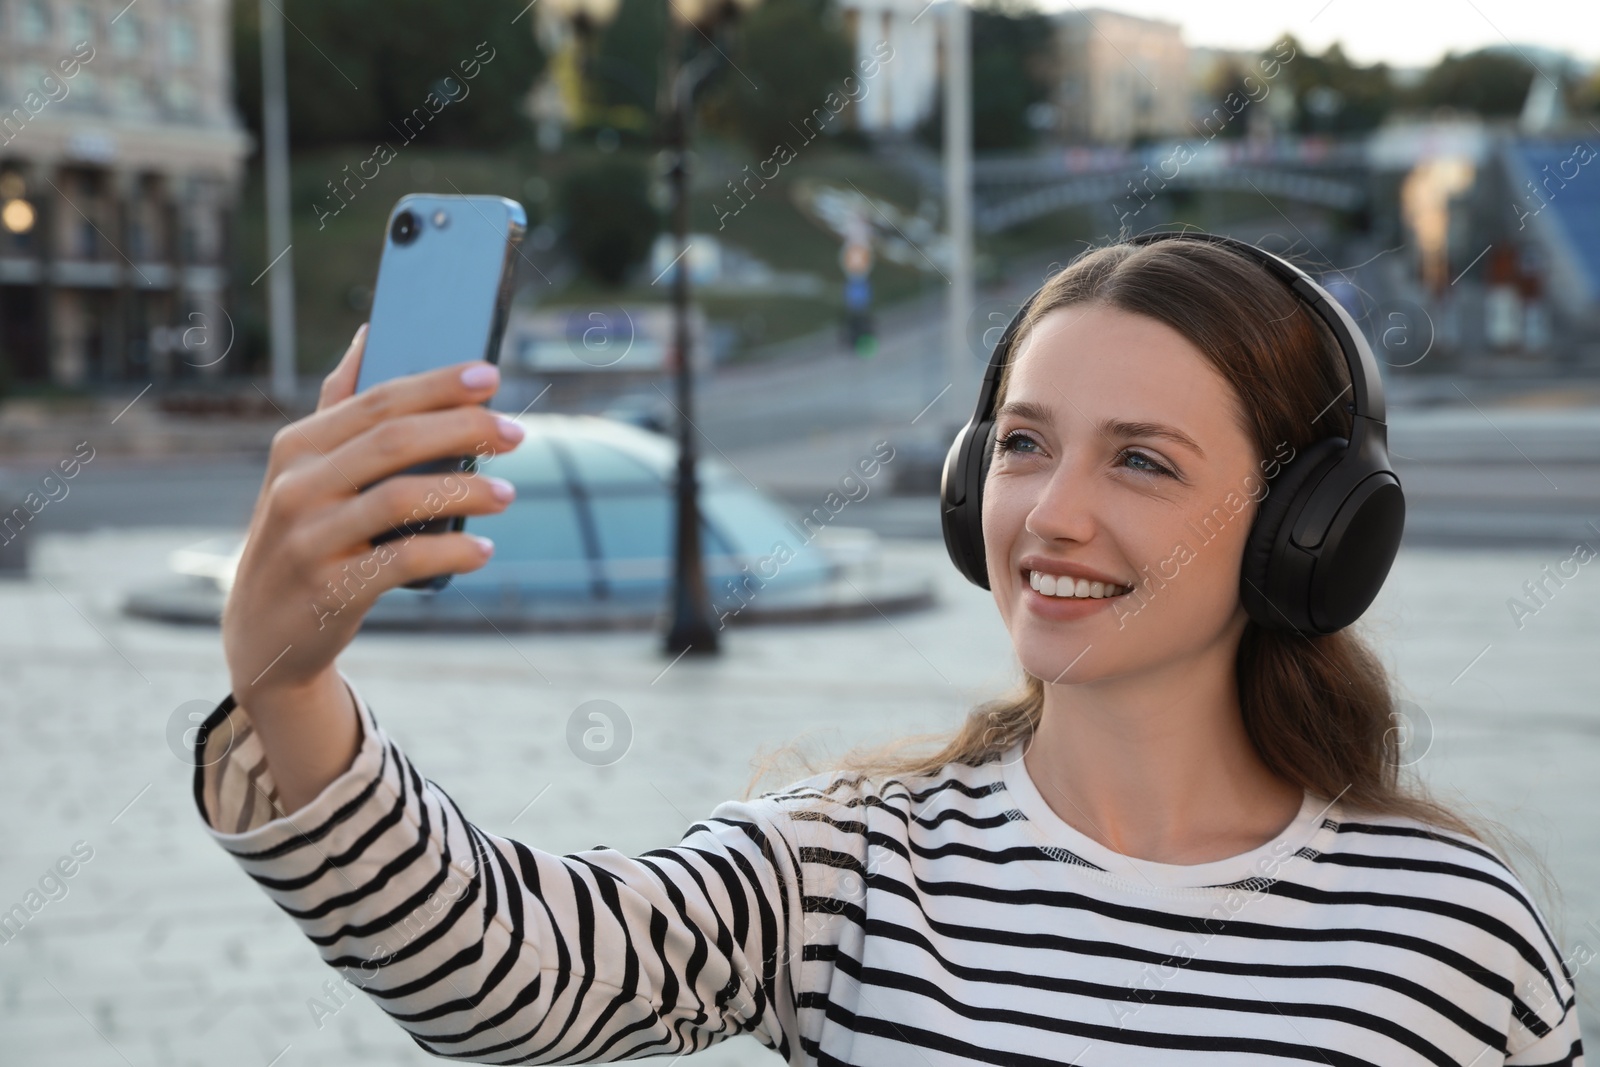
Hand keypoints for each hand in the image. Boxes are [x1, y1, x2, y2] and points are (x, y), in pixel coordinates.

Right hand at [221, 324, 522, 707]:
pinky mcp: (330, 590)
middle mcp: (297, 486)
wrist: (264, 634)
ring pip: (401, 499)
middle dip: (462, 429)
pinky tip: (482, 549)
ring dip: (465, 492)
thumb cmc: (303, 537)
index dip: (438, 385)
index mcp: (297, 446)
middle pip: (393, 442)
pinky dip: (450, 552)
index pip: (377, 402)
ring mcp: (310, 539)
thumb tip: (370, 334)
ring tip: (508, 494)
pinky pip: (402, 561)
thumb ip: (338, 406)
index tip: (490, 375)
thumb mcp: (304, 471)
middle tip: (514, 433)